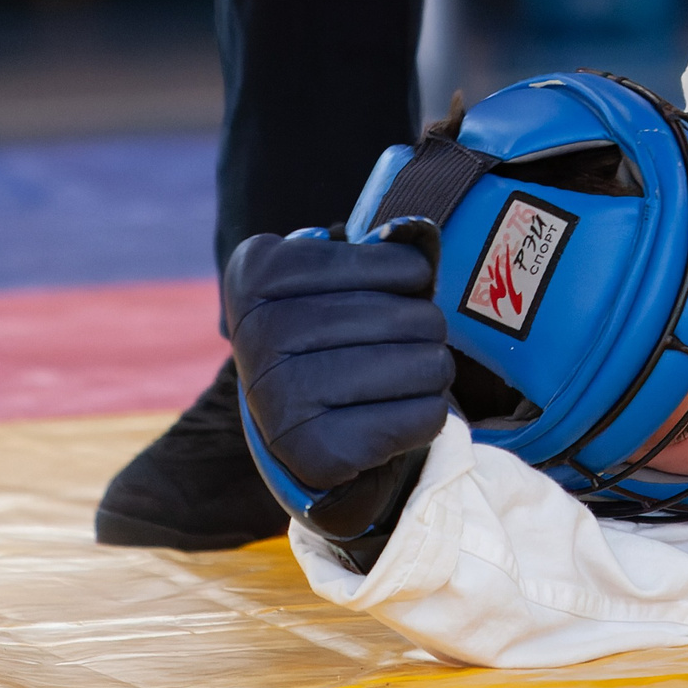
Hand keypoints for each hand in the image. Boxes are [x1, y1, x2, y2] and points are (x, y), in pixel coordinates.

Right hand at [225, 229, 452, 492]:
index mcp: (257, 272)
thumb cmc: (333, 331)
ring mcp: (280, 398)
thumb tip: (419, 234)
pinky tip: (393, 414)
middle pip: (415, 317)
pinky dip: (428, 414)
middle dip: (424, 330)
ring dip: (431, 372)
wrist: (298, 423)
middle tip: (396, 345)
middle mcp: (256, 334)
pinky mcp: (315, 453)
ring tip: (397, 377)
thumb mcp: (341, 276)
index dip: (411, 278)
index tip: (384, 293)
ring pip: (429, 365)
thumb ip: (385, 248)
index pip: (399, 263)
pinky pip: (427, 416)